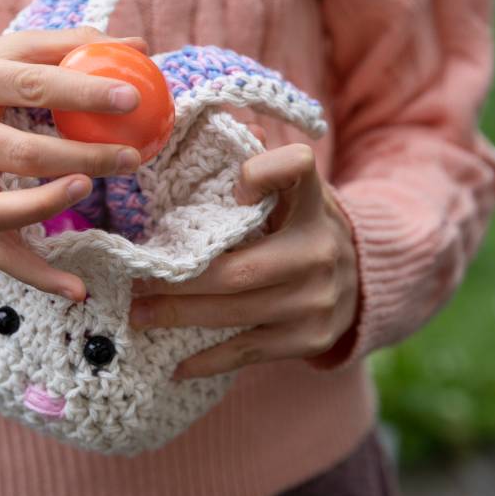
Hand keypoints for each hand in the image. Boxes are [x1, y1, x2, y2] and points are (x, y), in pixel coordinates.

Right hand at [0, 27, 147, 301]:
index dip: (83, 92)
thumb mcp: (8, 53)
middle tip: (132, 156)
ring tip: (90, 190)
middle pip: (19, 151)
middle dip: (82, 155)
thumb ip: (68, 48)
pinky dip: (38, 276)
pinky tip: (79, 291)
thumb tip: (139, 46)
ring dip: (49, 206)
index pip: (30, 83)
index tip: (132, 99)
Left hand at [129, 139, 359, 377]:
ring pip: (236, 310)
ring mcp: (318, 297)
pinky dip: (209, 360)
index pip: (297, 167)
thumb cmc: (300, 226)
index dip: (266, 171)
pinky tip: (176, 366)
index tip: (236, 184)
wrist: (361, 279)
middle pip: (239, 267)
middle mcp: (320, 247)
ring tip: (138, 315)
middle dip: (178, 279)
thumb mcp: (292, 192)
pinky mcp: (312, 337)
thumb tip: (203, 129)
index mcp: (312, 200)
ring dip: (179, 315)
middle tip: (133, 281)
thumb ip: (258, 166)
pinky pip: (250, 350)